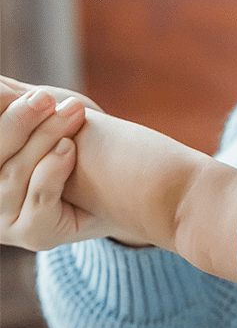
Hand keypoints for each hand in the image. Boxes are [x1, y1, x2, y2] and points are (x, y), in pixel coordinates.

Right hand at [1, 78, 103, 249]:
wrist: (133, 190)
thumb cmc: (80, 145)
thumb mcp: (41, 120)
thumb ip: (11, 105)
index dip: (1, 113)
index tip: (29, 91)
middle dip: (19, 122)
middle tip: (46, 97)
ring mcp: (6, 224)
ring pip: (15, 175)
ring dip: (44, 139)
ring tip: (71, 113)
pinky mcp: (34, 236)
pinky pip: (39, 200)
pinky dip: (53, 170)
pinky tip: (69, 148)